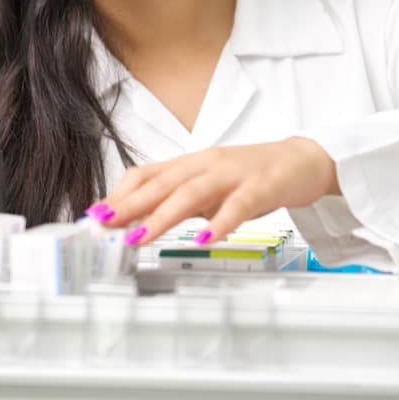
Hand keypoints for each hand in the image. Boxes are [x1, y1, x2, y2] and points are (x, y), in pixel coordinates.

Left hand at [90, 137, 339, 245]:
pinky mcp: (260, 186)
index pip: (147, 174)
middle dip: (129, 205)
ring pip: (193, 192)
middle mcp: (207, 165)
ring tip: (140, 236)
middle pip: (162, 183)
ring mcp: (233, 175)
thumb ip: (178, 201)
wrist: (303, 160)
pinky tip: (205, 239)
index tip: (95, 215)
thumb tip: (139, 221)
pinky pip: (238, 206)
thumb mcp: (209, 186)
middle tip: (104, 224)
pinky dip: (220, 223)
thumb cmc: (252, 175)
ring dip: (163, 215)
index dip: (120, 194)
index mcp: (191, 165)